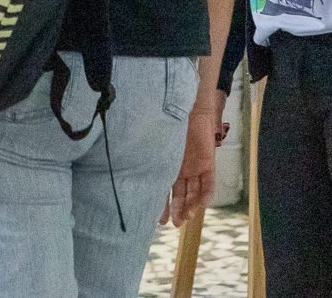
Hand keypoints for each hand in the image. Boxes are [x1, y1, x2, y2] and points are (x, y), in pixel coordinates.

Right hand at [161, 92, 227, 225]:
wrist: (188, 107)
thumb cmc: (167, 124)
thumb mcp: (156, 144)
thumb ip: (149, 159)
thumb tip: (122, 165)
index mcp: (168, 165)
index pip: (166, 189)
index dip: (163, 205)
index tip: (159, 220)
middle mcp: (182, 169)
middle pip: (181, 194)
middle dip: (178, 210)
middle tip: (175, 224)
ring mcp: (195, 166)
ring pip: (194, 191)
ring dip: (191, 205)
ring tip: (187, 217)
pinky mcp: (208, 162)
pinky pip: (209, 181)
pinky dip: (206, 193)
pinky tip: (203, 204)